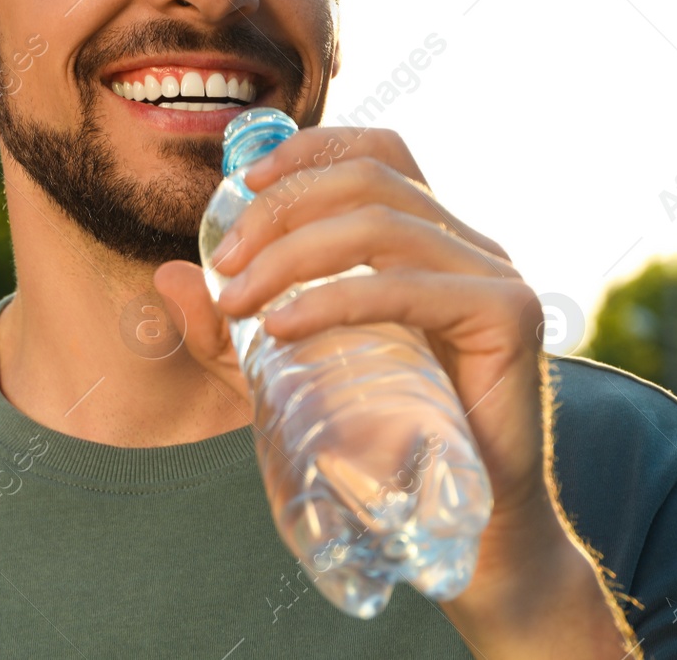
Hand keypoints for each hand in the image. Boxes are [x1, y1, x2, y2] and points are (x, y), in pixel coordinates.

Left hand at [152, 126, 633, 654]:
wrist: (471, 526)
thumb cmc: (383, 442)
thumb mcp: (284, 374)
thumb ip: (228, 330)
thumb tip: (167, 275)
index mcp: (426, 238)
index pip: (375, 153)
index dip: (308, 149)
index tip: (240, 183)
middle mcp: (466, 243)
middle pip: (367, 179)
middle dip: (279, 209)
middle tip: (224, 263)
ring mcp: (493, 274)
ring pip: (381, 224)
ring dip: (292, 253)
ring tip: (238, 300)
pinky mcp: (508, 317)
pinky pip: (409, 287)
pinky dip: (334, 298)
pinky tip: (282, 326)